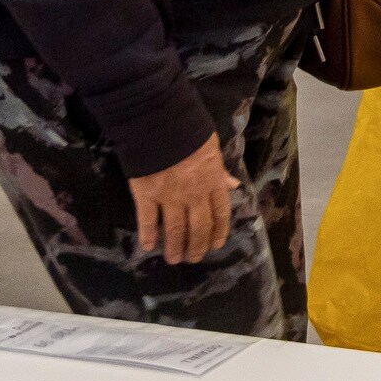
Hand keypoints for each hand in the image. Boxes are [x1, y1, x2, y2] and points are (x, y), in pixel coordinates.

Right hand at [128, 137, 236, 265]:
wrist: (160, 120)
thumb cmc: (189, 130)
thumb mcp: (212, 148)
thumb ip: (220, 171)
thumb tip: (233, 186)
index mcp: (212, 181)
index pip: (220, 213)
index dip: (219, 232)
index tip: (215, 246)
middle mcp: (193, 194)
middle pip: (198, 227)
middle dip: (197, 246)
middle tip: (193, 259)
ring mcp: (169, 196)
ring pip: (174, 229)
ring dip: (175, 247)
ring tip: (174, 259)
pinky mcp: (146, 194)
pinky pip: (147, 219)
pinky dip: (147, 235)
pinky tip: (147, 247)